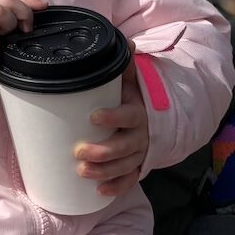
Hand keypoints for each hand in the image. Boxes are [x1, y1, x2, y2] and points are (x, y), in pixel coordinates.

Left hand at [75, 61, 149, 196]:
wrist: (155, 116)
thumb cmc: (133, 96)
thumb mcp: (132, 80)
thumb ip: (125, 65)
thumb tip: (126, 42)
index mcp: (138, 113)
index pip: (129, 116)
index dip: (113, 117)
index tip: (93, 117)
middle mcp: (141, 135)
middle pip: (125, 147)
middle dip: (103, 151)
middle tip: (79, 151)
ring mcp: (140, 153)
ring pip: (125, 166)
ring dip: (105, 171)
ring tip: (83, 172)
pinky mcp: (137, 166)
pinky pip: (130, 180)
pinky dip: (117, 187)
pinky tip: (100, 192)